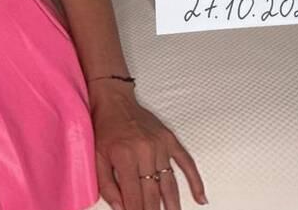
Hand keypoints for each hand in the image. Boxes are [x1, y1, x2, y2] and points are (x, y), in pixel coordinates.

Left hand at [89, 84, 207, 209]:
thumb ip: (106, 185)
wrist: (114, 99)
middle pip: (153, 194)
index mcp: (124, 156)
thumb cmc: (104, 128)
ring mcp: (160, 145)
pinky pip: (186, 162)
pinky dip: (195, 181)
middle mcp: (144, 151)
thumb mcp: (97, 156)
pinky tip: (200, 198)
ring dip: (173, 205)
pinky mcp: (169, 139)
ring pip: (170, 184)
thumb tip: (120, 209)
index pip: (134, 196)